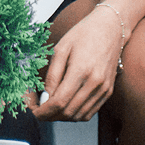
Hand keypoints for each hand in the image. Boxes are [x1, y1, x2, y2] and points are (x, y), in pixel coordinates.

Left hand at [37, 0, 142, 121]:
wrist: (110, 28)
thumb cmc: (84, 34)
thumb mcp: (61, 48)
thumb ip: (52, 75)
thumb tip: (45, 97)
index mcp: (81, 70)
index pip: (59, 102)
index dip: (43, 111)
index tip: (33, 111)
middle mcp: (95, 83)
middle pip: (68, 112)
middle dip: (50, 116)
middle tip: (38, 110)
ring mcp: (104, 89)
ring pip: (79, 116)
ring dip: (62, 117)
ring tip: (50, 108)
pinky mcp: (108, 91)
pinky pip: (89, 112)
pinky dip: (75, 115)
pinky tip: (66, 106)